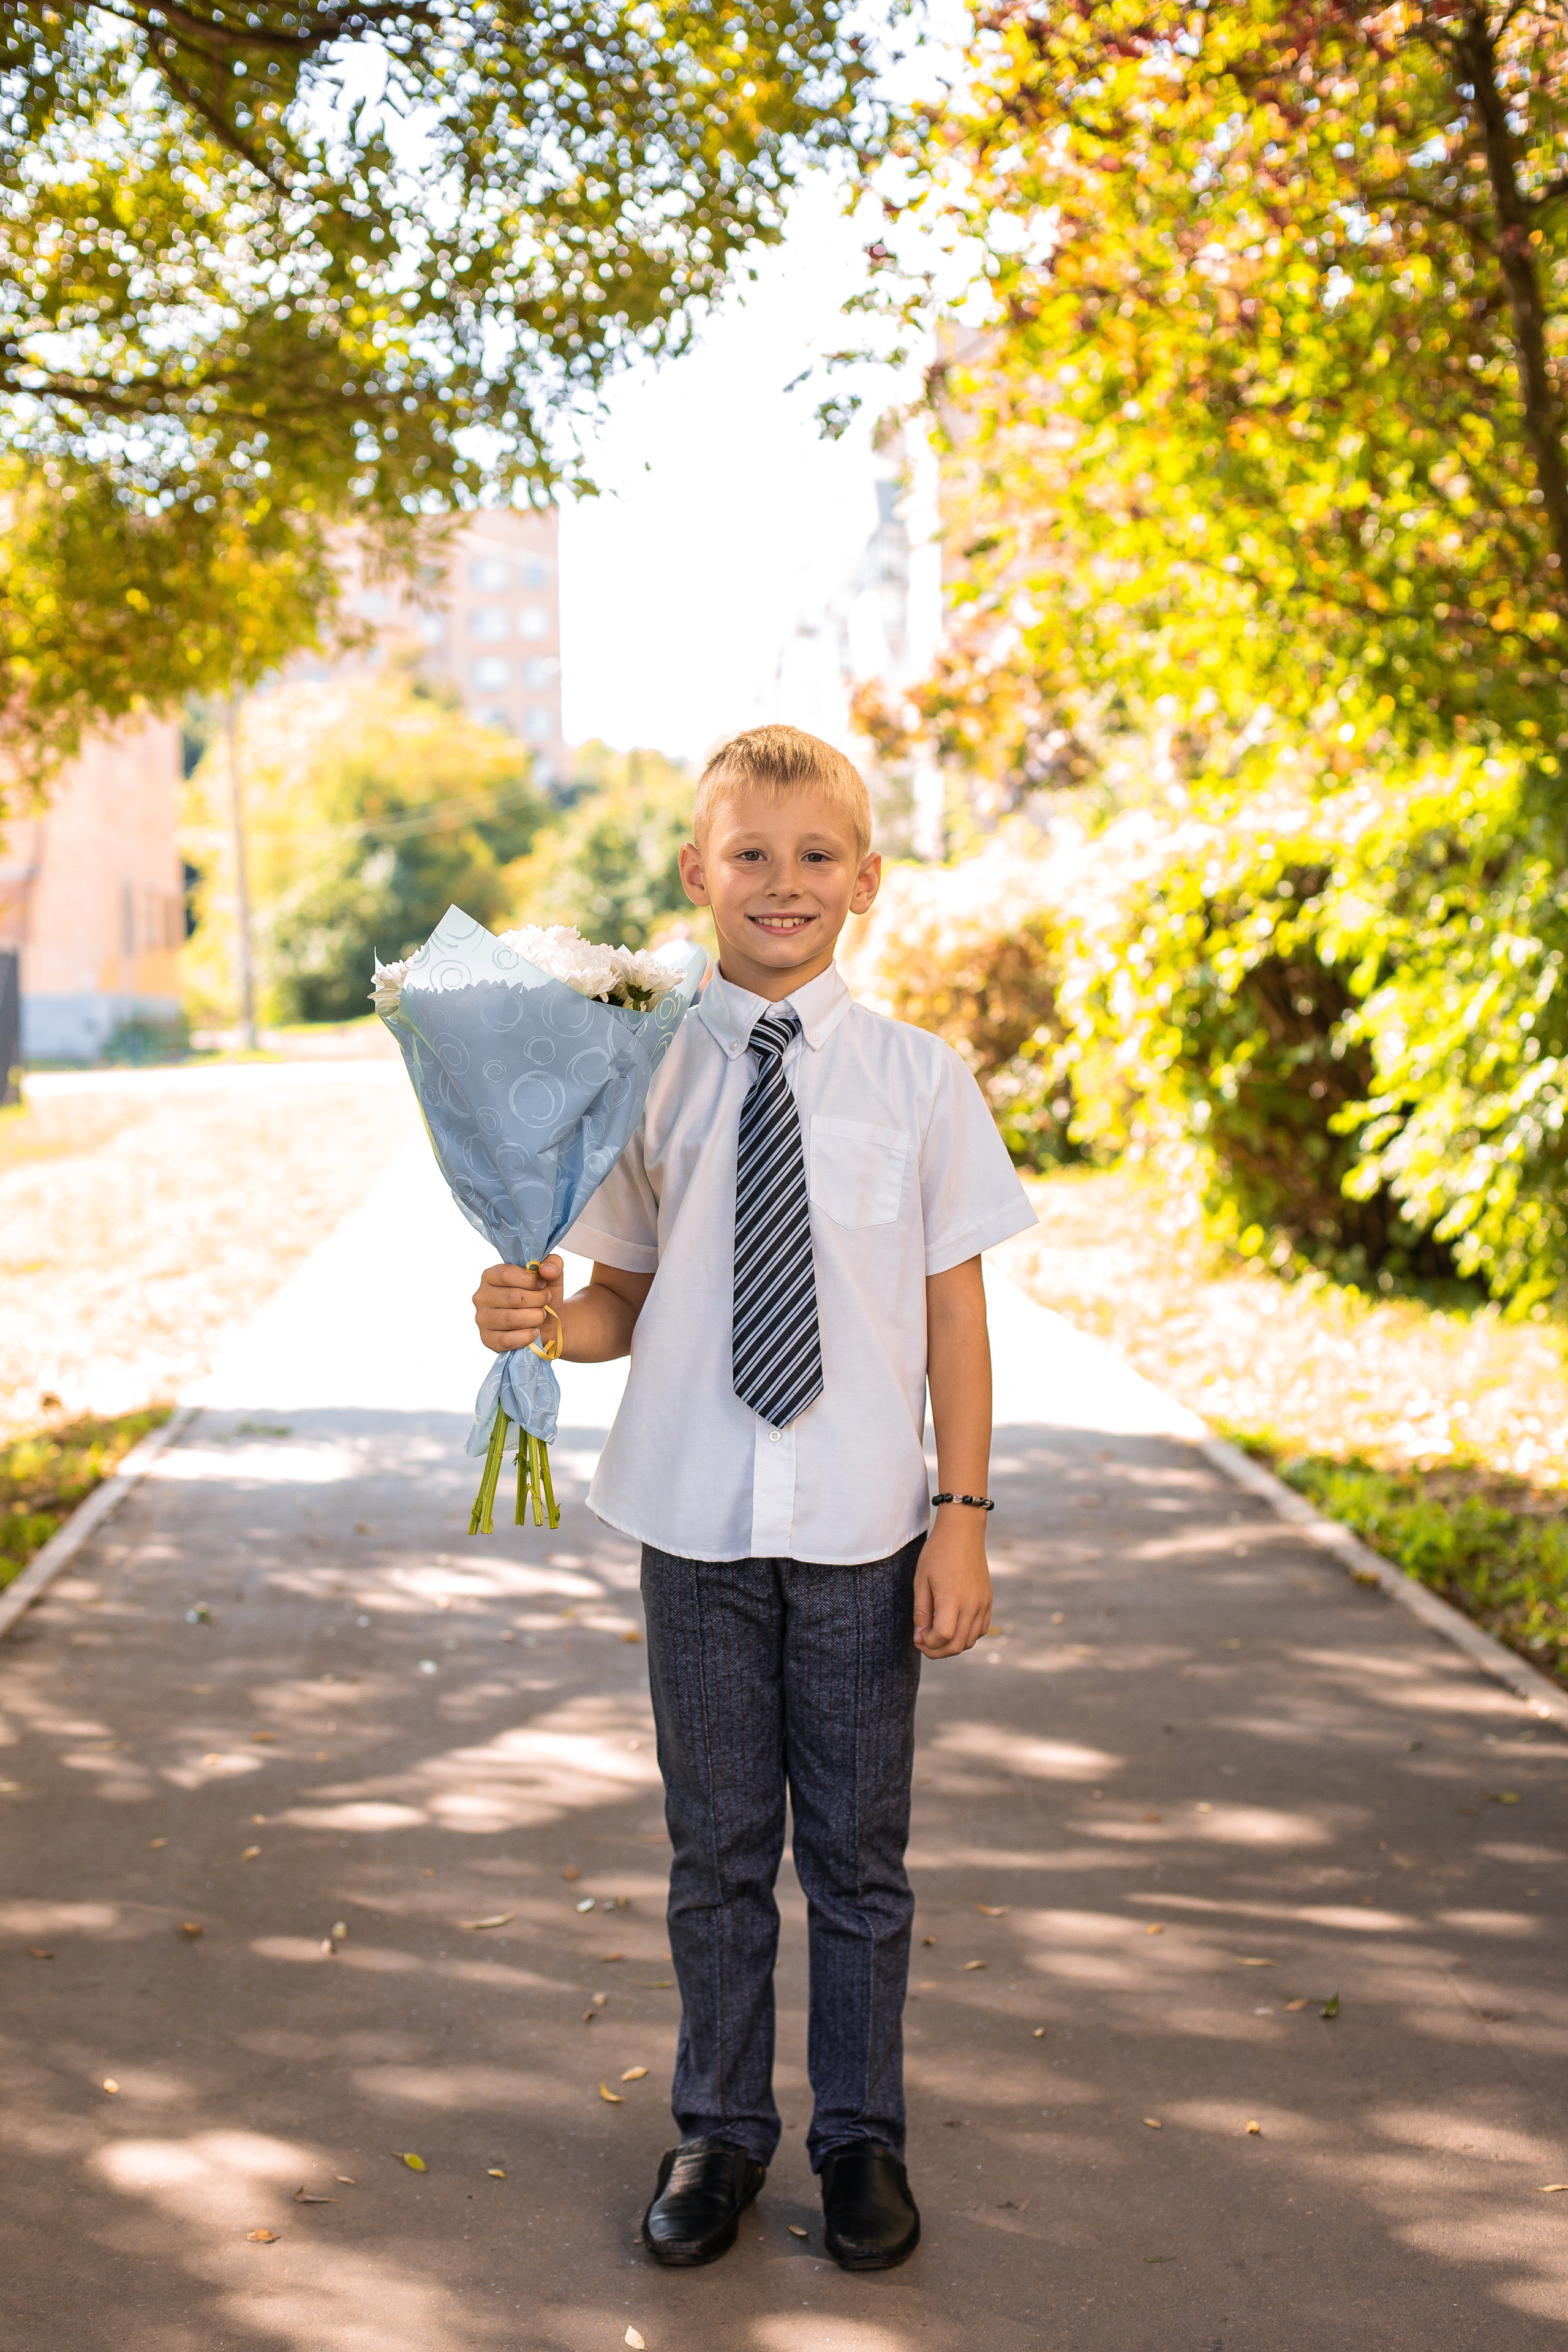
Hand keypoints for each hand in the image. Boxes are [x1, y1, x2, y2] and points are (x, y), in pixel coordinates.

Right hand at [473, 1257, 562, 1355]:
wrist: (545, 1323)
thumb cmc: (542, 1295)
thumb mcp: (552, 1276)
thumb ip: (553, 1265)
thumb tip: (546, 1270)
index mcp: (491, 1276)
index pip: (506, 1274)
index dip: (529, 1280)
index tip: (543, 1284)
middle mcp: (481, 1296)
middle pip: (512, 1297)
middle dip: (537, 1300)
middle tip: (545, 1301)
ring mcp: (482, 1319)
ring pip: (510, 1319)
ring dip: (534, 1317)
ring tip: (541, 1315)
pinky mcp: (487, 1339)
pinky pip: (506, 1340)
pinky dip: (526, 1336)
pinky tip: (534, 1331)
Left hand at [912, 1512, 991, 1658]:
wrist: (963, 1532)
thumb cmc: (937, 1553)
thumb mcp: (921, 1581)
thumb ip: (921, 1612)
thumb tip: (920, 1636)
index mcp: (952, 1598)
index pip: (943, 1637)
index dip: (928, 1643)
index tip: (918, 1635)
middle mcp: (971, 1604)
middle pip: (957, 1645)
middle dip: (937, 1651)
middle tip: (923, 1642)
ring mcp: (983, 1604)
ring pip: (970, 1641)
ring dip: (952, 1645)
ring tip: (937, 1634)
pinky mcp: (988, 1601)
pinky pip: (980, 1630)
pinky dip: (966, 1635)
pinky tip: (953, 1625)